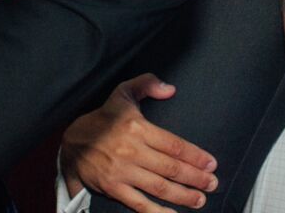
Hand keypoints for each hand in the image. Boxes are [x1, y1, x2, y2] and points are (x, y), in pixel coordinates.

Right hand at [61, 74, 216, 212]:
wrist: (72, 142)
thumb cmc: (103, 118)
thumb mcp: (123, 93)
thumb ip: (147, 84)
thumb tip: (170, 89)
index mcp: (137, 128)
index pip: (173, 145)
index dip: (195, 156)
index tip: (211, 163)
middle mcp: (131, 151)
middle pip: (170, 168)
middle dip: (195, 178)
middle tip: (212, 184)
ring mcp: (122, 172)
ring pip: (159, 187)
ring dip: (183, 196)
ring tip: (200, 200)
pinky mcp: (113, 189)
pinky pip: (139, 204)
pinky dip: (157, 212)